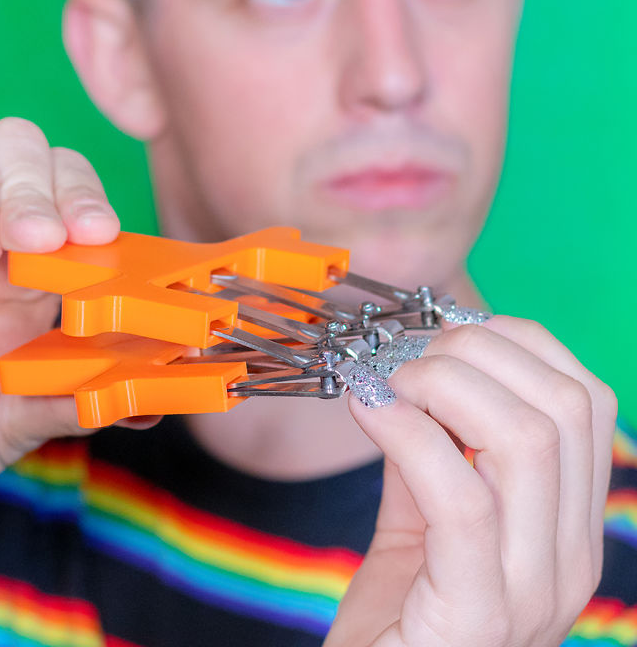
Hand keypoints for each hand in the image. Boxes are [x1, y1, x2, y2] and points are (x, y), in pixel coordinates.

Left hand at [326, 317, 616, 646]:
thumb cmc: (398, 618)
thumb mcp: (422, 521)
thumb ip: (429, 452)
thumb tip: (414, 375)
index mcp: (566, 528)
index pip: (586, 401)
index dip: (516, 343)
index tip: (446, 335)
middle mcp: (568, 560)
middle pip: (562, 407)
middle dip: (474, 353)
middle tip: (405, 358)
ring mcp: (531, 593)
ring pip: (525, 440)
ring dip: (441, 385)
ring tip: (386, 383)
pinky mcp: (475, 619)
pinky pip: (463, 500)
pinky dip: (409, 435)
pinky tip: (368, 411)